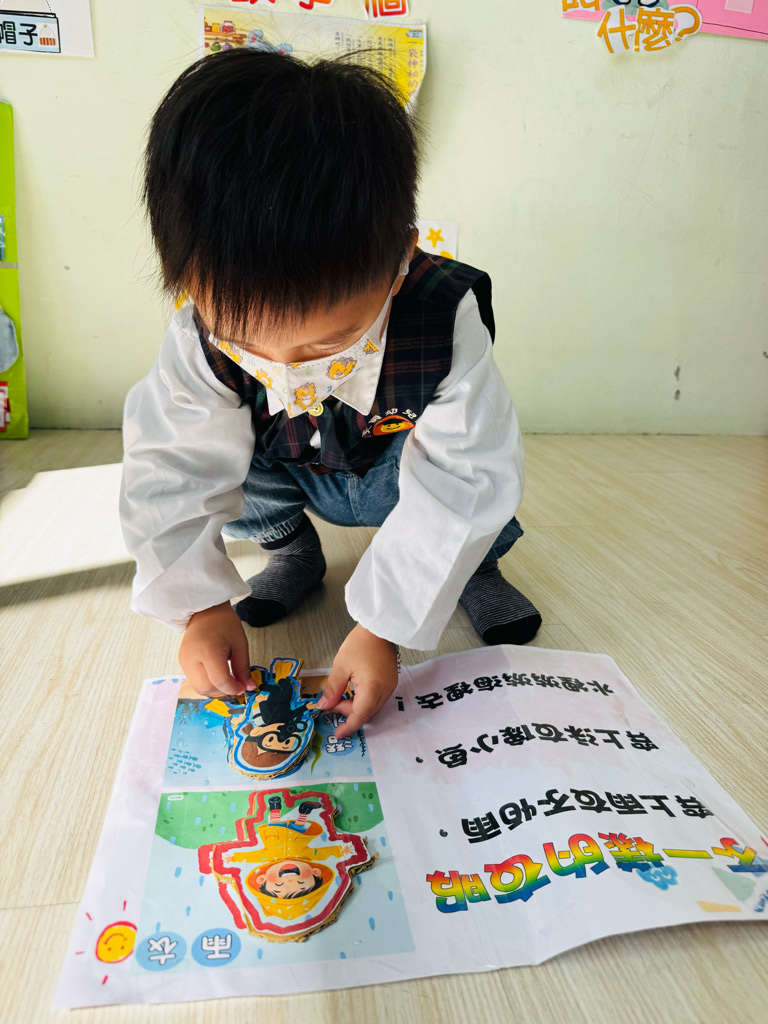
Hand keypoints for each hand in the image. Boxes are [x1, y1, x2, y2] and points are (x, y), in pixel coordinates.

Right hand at [179, 602, 254, 697]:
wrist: (205, 611)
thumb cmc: (224, 623)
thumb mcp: (240, 644)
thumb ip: (243, 668)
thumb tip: (249, 687)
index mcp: (208, 651)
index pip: (219, 680)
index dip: (233, 688)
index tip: (243, 688)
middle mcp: (192, 658)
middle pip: (207, 688)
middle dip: (223, 691)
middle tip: (236, 684)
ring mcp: (184, 661)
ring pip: (199, 688)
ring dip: (215, 690)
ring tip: (227, 680)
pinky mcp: (182, 663)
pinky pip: (195, 681)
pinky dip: (207, 684)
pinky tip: (217, 676)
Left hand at [315, 624, 397, 738]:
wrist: (379, 627)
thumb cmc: (360, 643)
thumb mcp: (341, 666)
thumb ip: (333, 689)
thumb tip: (323, 707)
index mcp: (372, 688)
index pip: (359, 716)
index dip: (348, 727)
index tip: (337, 733)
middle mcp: (384, 691)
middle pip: (365, 713)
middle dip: (348, 712)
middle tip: (331, 703)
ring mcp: (390, 686)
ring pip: (371, 707)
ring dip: (355, 706)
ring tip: (340, 695)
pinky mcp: (391, 681)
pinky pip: (376, 698)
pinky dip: (363, 700)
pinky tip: (353, 690)